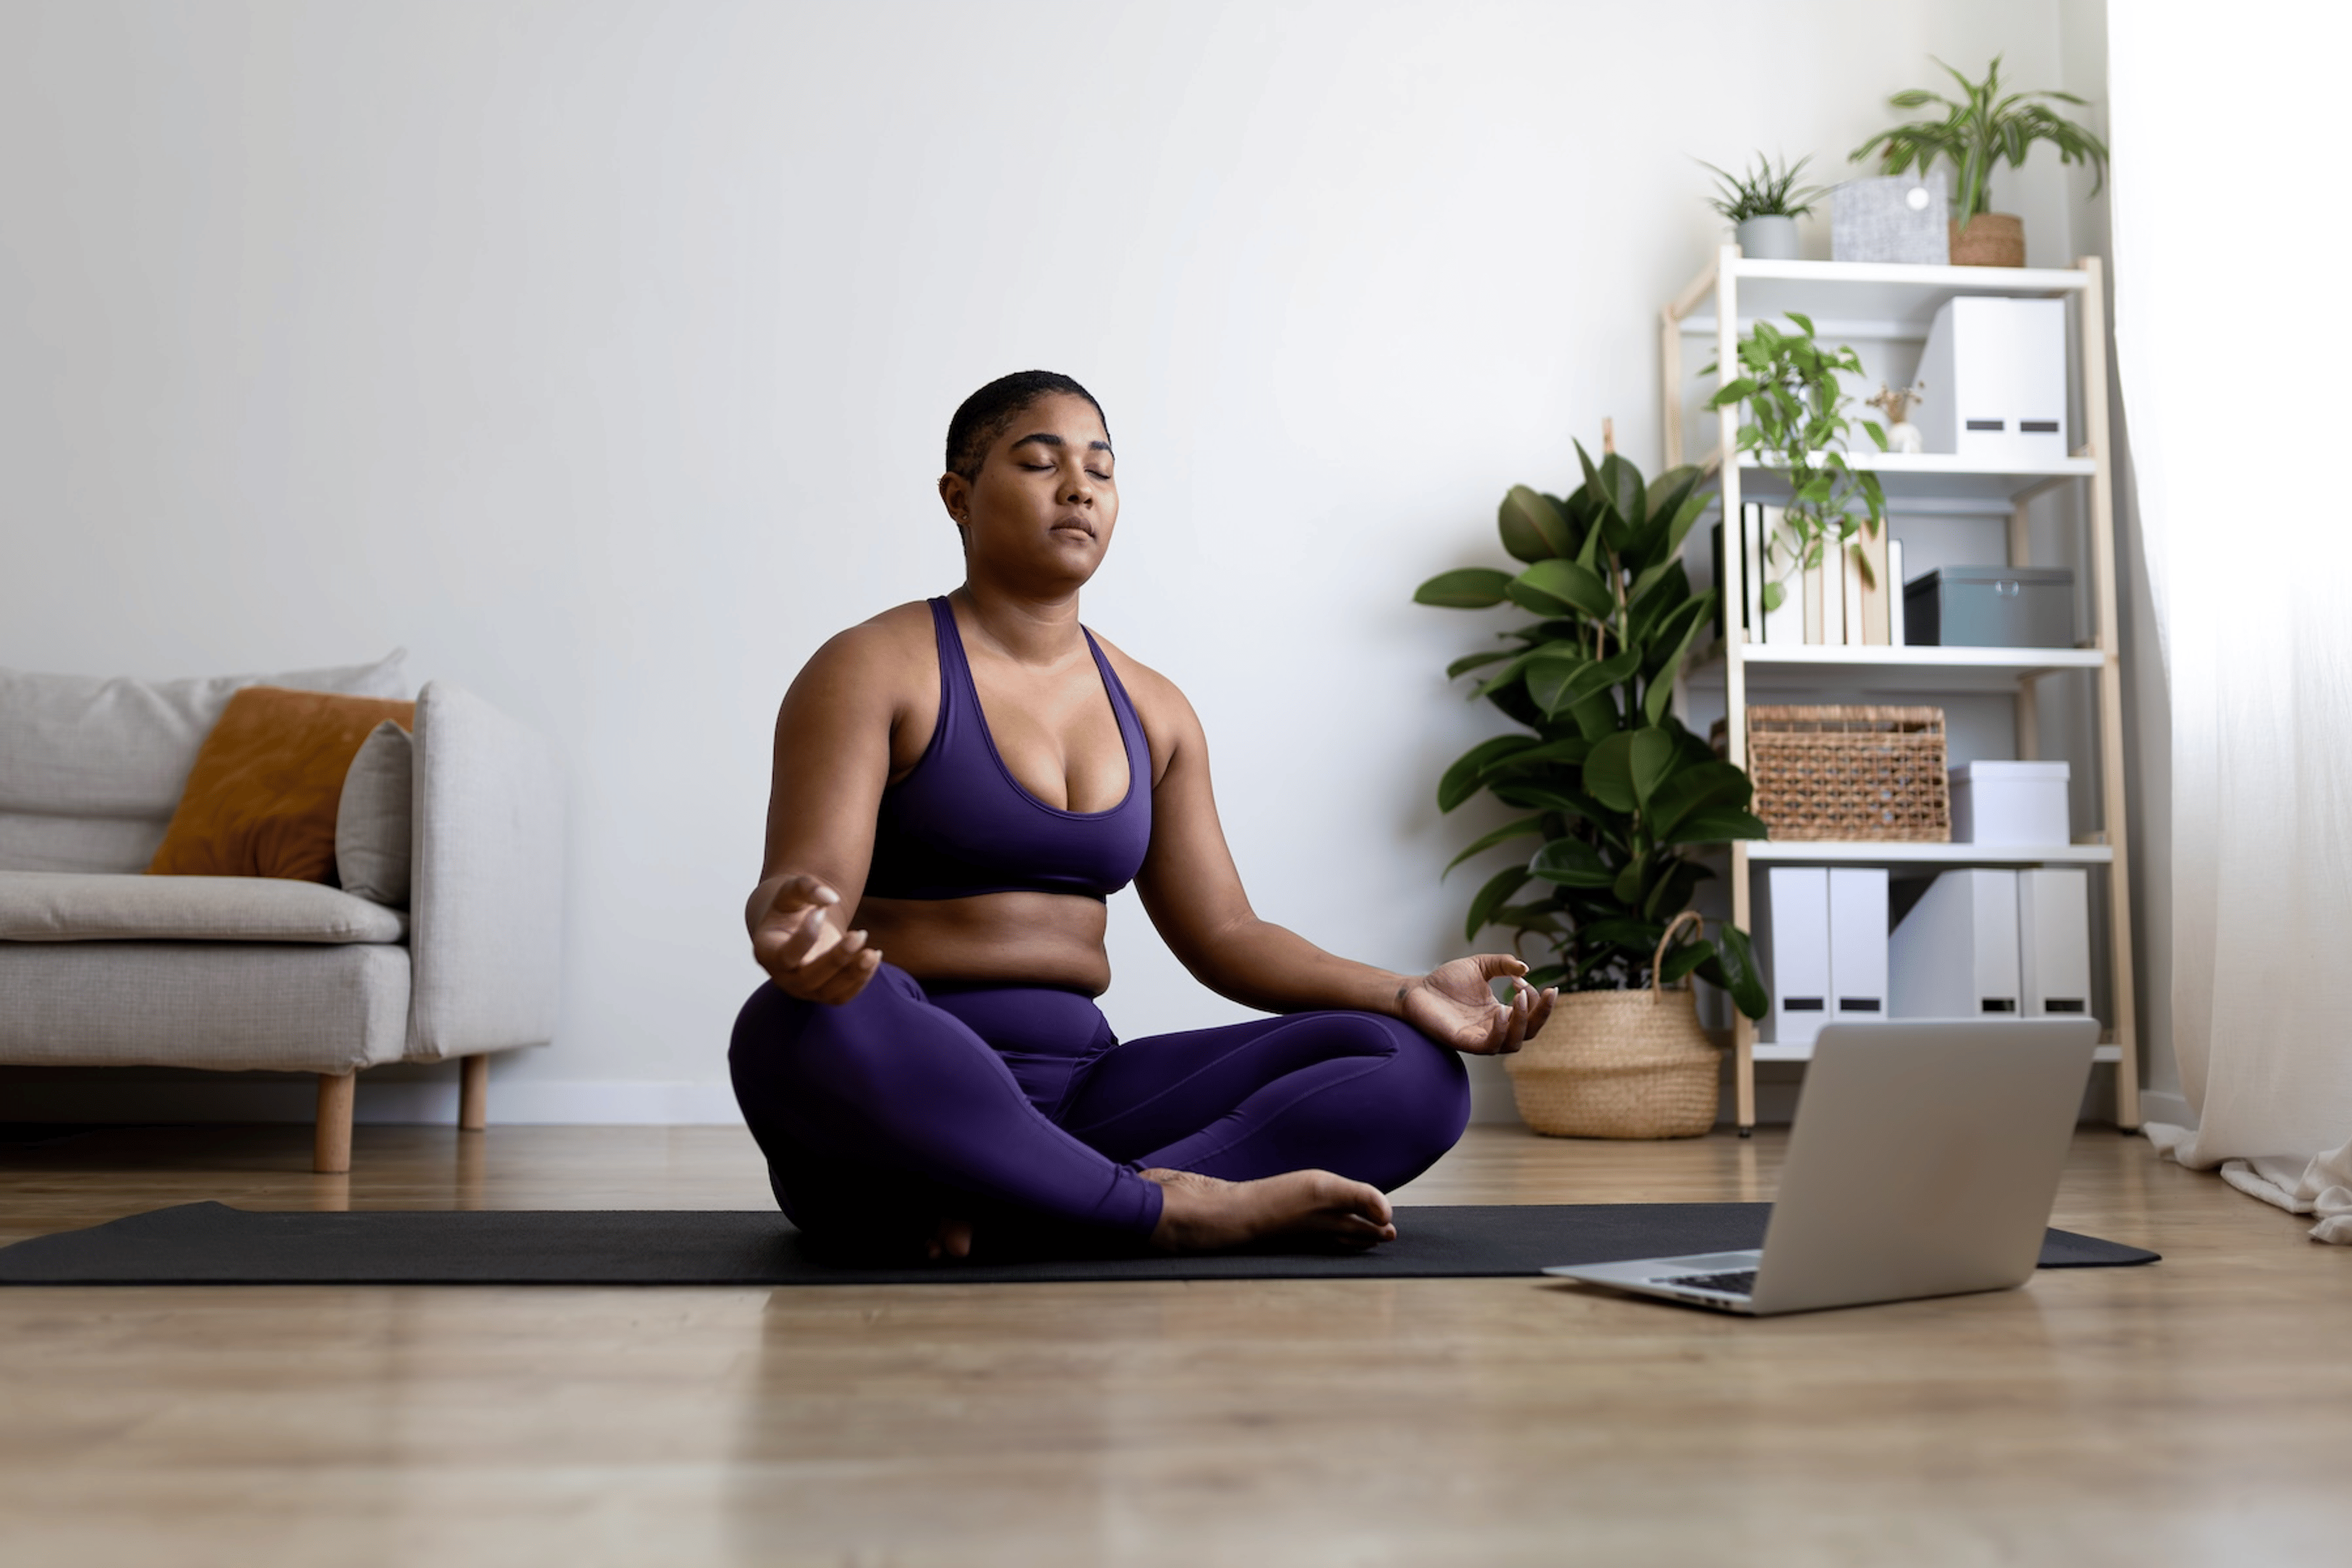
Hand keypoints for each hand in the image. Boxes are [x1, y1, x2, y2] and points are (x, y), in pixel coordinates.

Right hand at [750, 874, 882, 1003]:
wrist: (796, 926)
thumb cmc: (790, 909)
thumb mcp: (790, 892)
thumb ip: (805, 887)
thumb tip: (830, 897)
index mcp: (767, 952)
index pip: (785, 956)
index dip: (805, 937)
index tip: (821, 911)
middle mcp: (782, 977)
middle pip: (808, 978)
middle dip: (837, 959)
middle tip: (859, 934)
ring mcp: (802, 989)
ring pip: (829, 992)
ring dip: (854, 974)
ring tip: (872, 953)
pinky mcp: (822, 993)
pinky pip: (843, 996)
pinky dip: (860, 980)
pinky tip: (872, 958)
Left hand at [1398, 954, 1555, 1055]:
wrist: (1416, 989)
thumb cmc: (1446, 981)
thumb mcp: (1480, 966)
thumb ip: (1502, 964)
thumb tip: (1525, 968)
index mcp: (1500, 1013)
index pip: (1531, 1015)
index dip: (1535, 998)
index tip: (1521, 977)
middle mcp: (1494, 1029)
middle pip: (1529, 1032)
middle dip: (1542, 1013)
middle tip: (1547, 991)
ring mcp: (1480, 1038)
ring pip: (1514, 1043)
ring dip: (1523, 1021)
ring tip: (1521, 997)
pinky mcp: (1464, 1042)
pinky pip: (1490, 1046)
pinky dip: (1500, 1032)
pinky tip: (1500, 1013)